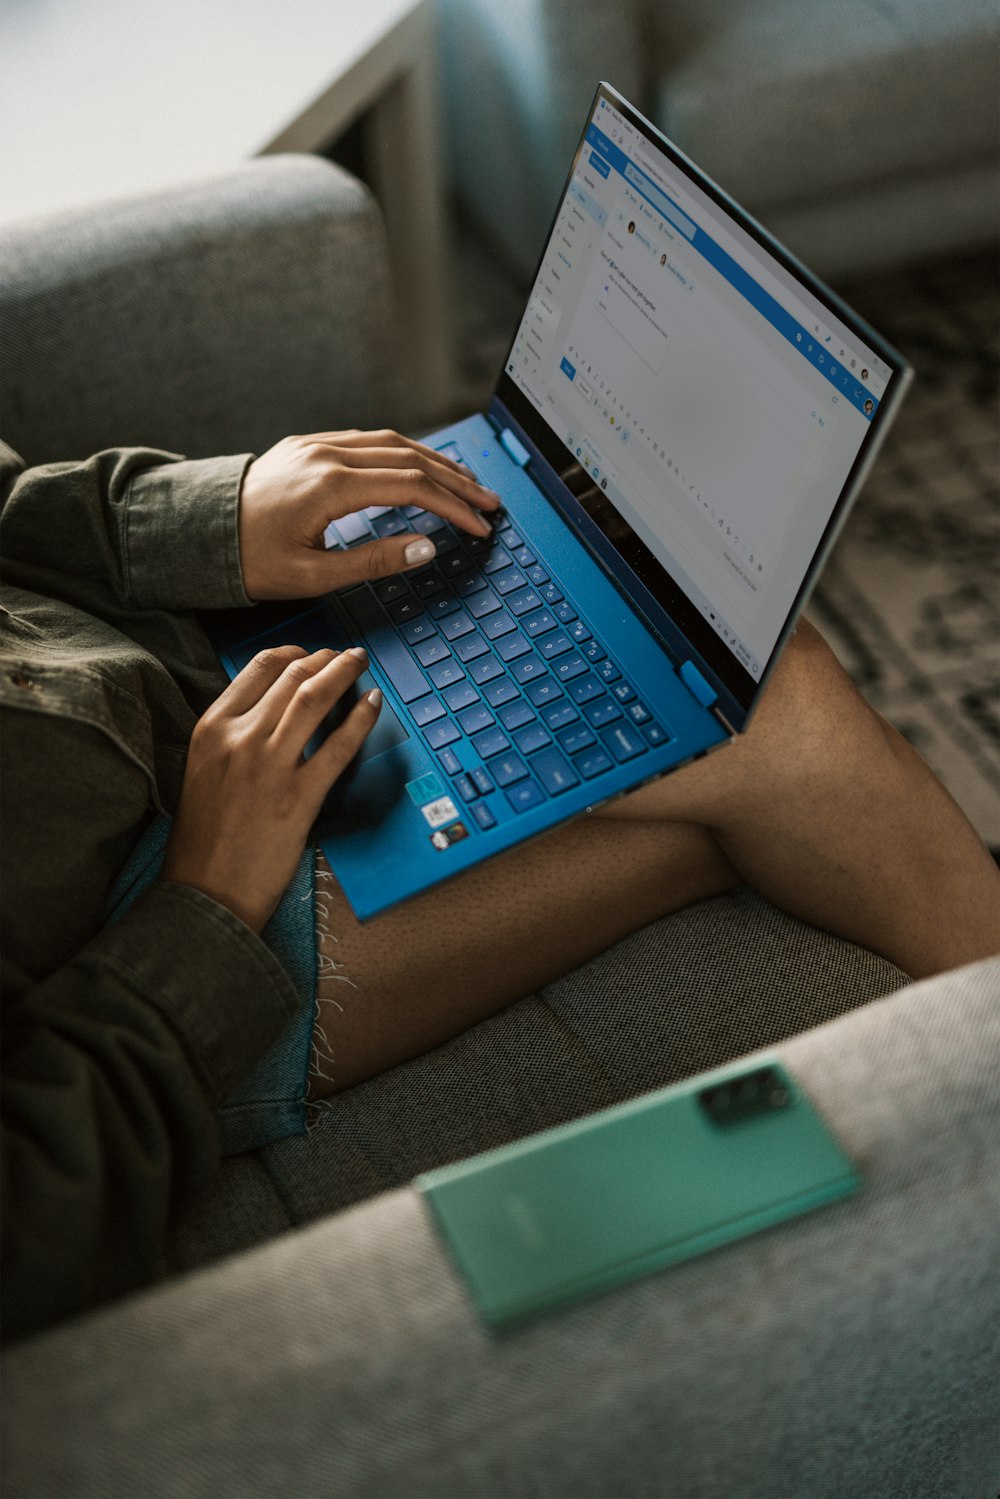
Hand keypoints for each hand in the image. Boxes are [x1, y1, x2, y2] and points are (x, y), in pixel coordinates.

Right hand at [162, 644, 378, 932]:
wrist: (206, 890)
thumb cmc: (204, 837)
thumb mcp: (204, 770)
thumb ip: (231, 736)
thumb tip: (270, 709)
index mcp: (211, 729)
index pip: (258, 668)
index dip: (292, 652)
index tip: (310, 652)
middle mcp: (240, 739)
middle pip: (291, 677)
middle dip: (324, 658)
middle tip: (344, 654)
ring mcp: (271, 766)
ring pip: (314, 698)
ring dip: (343, 672)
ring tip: (359, 662)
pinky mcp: (300, 796)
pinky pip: (339, 745)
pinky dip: (361, 718)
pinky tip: (374, 702)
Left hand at [238, 429, 501, 600]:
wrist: (196, 533)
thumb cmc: (248, 561)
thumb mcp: (313, 576)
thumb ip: (375, 560)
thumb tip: (426, 546)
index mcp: (331, 486)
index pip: (412, 487)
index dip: (453, 507)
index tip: (478, 527)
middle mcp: (326, 456)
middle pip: (411, 458)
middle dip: (456, 480)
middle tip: (488, 502)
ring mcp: (316, 445)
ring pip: (391, 442)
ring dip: (433, 461)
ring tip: (463, 482)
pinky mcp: (306, 446)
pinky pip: (366, 440)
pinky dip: (402, 452)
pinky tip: (418, 466)